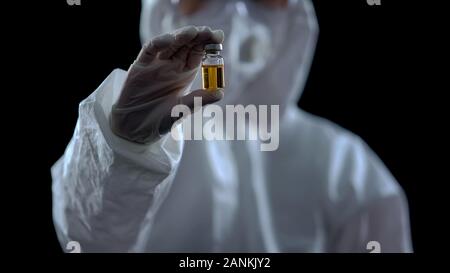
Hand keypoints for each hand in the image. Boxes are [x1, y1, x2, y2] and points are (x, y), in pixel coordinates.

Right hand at [110, 26, 223, 142]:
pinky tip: (170, 40)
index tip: (219, 37)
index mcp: (185, 73)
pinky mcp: (141, 66)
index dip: (208, 43)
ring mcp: (157, 64)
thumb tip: (221, 92)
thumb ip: (200, 99)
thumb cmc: (161, 119)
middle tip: (208, 32)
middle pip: (186, 44)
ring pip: (171, 43)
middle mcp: (172, 65)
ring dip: (181, 36)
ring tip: (192, 32)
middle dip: (197, 36)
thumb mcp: (183, 109)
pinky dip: (159, 43)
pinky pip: (150, 50)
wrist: (136, 129)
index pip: (198, 53)